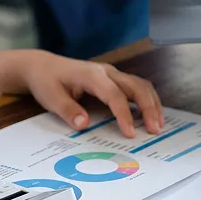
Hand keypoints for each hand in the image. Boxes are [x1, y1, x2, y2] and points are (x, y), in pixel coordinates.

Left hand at [21, 52, 163, 137]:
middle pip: (136, 86)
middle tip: (154, 130)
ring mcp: (111, 73)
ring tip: (158, 124)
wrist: (43, 66)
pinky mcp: (113, 78)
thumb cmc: (46, 81)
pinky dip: (147, 100)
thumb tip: (83, 124)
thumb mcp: (50, 98)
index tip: (130, 133)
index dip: (124, 114)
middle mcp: (106, 71)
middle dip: (148, 108)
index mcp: (91, 75)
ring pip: (140, 84)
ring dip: (152, 104)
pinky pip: (136, 86)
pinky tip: (150, 115)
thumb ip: (67, 110)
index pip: (114, 95)